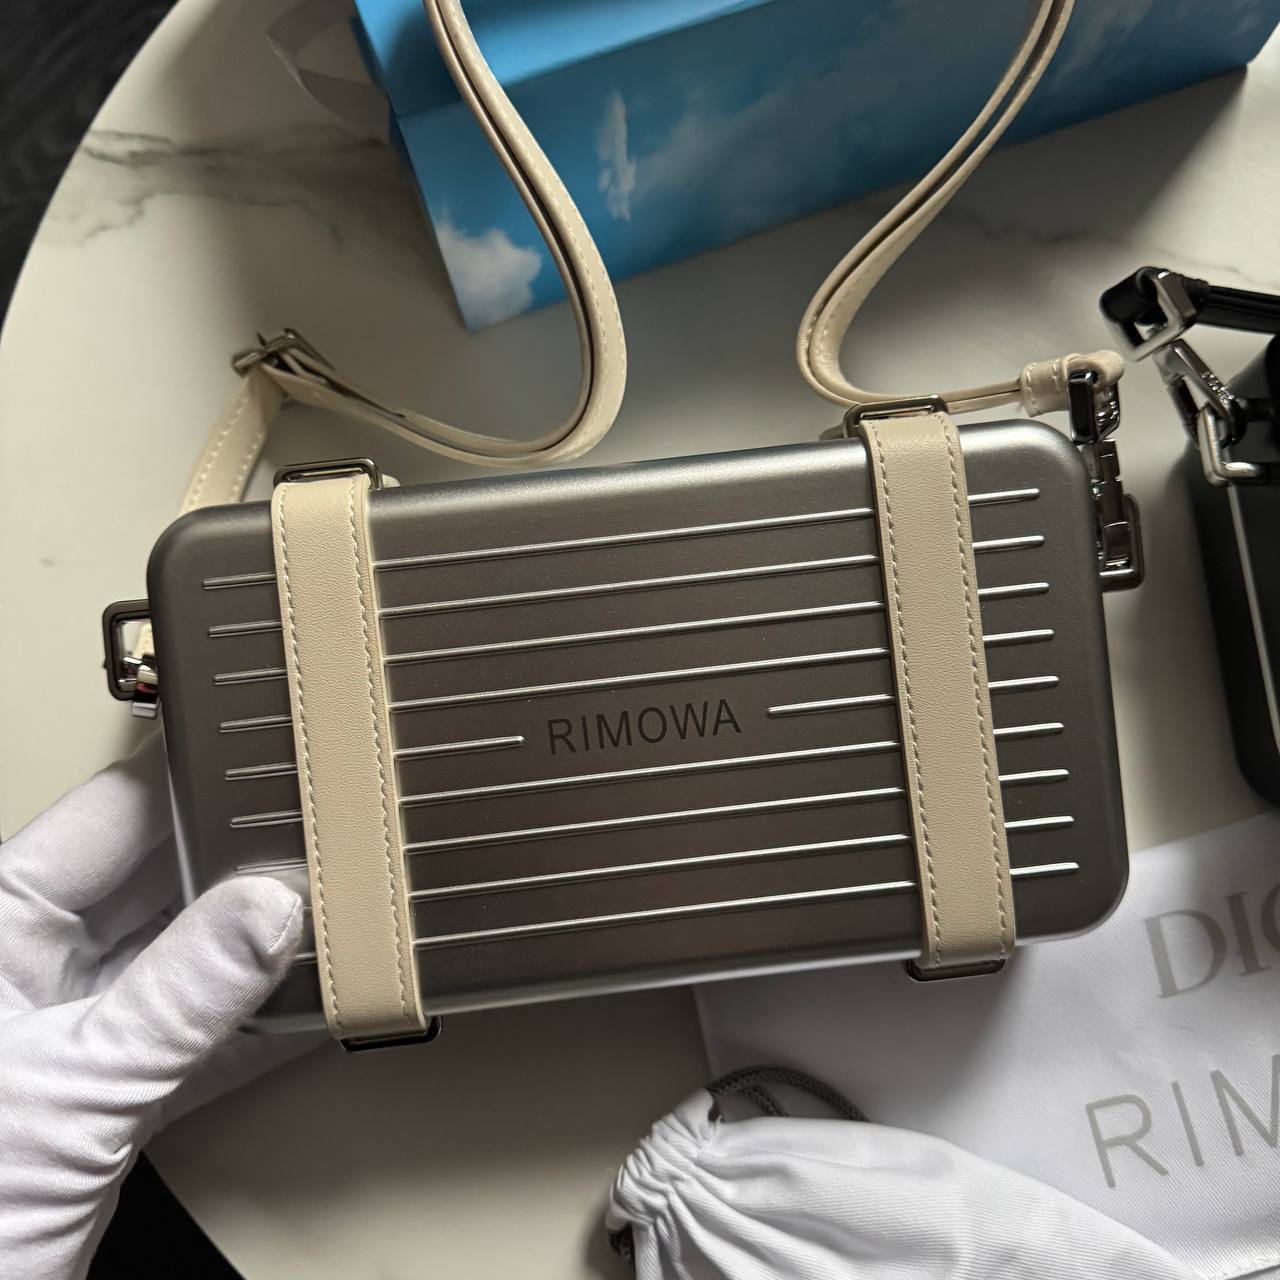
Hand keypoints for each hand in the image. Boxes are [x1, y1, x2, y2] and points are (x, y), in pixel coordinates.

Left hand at [0, 736, 305, 1279]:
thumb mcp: (71, 1087)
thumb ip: (181, 996)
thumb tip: (272, 909)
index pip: (112, 814)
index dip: (194, 783)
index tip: (276, 760)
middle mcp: (33, 962)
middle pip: (161, 878)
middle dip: (243, 864)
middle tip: (329, 846)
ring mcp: (74, 1028)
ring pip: (187, 956)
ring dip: (260, 949)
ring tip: (335, 919)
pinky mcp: (106, 1095)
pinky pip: (199, 1036)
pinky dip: (257, 1024)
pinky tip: (314, 1005)